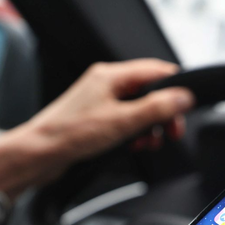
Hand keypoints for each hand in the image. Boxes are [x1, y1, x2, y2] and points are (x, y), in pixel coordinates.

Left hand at [0, 59, 193, 197]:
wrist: (39, 154)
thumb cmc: (70, 134)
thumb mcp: (123, 121)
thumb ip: (156, 108)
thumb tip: (184, 97)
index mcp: (111, 75)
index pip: (156, 71)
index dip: (175, 89)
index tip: (185, 109)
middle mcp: (106, 83)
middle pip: (149, 92)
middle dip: (163, 114)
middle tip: (171, 133)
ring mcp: (101, 101)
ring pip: (139, 109)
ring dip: (150, 127)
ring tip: (148, 143)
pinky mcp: (97, 118)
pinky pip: (126, 121)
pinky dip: (135, 133)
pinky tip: (133, 145)